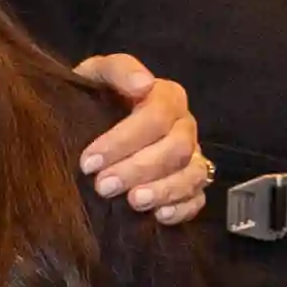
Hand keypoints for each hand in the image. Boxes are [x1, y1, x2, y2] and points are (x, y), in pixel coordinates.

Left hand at [70, 56, 214, 225]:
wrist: (93, 122)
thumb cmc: (96, 98)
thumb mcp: (98, 74)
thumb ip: (118, 70)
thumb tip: (143, 84)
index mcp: (167, 96)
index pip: (157, 115)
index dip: (124, 139)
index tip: (88, 161)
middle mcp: (185, 126)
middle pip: (176, 149)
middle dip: (139, 168)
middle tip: (103, 186)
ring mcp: (192, 156)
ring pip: (193, 174)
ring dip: (163, 190)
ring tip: (133, 202)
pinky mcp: (192, 184)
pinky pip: (198, 198)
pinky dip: (182, 208)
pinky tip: (159, 216)